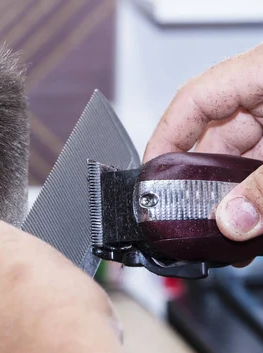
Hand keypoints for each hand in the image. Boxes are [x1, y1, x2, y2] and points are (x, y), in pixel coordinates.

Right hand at [144, 43, 262, 242]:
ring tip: (224, 229)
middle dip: (202, 183)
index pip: (192, 101)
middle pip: (213, 139)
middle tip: (190, 216)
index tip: (150, 173)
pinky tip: (250, 222)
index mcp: (260, 73)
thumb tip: (232, 221)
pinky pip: (260, 168)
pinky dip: (254, 194)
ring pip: (240, 160)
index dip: (164, 137)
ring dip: (232, 196)